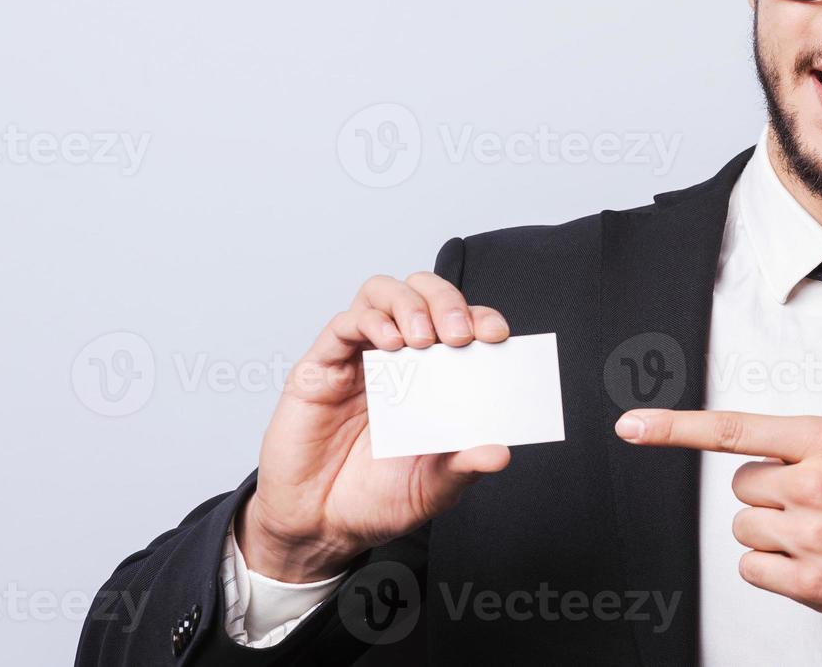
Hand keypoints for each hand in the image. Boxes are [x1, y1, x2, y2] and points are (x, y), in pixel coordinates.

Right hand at [238, 273, 513, 582]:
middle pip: (423, 292)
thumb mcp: (433, 488)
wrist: (320, 528)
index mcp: (433, 376)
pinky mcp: (321, 368)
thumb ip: (464, 466)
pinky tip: (389, 345)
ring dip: (409, 303)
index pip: (461, 323)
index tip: (497, 335)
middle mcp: (397, 357)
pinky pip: (344, 324)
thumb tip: (501, 453)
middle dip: (446, 301)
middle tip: (459, 334)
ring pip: (382, 293)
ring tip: (423, 338)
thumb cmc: (376, 500)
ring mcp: (358, 358)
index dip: (480, 318)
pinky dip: (370, 322)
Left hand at [615, 409, 821, 645]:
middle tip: (812, 500)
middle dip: (769, 491)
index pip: (735, 430)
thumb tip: (785, 435)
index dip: (675, 428)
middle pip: (741, 485)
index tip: (634, 425)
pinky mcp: (809, 583)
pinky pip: (752, 569)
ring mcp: (809, 537)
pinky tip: (809, 560)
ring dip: (772, 530)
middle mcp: (813, 486)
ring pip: (744, 527)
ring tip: (820, 531)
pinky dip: (772, 566)